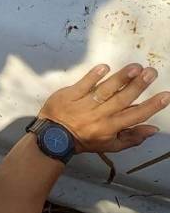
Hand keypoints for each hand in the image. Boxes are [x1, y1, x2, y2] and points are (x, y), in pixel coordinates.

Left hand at [39, 63, 169, 152]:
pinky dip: (94, 76)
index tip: (165, 95)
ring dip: (121, 78)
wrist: (53, 136)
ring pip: (106, 90)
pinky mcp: (70, 94)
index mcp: (111, 127)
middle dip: (139, 85)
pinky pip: (83, 84)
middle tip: (151, 72)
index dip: (151, 106)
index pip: (135, 115)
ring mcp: (84, 103)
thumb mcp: (110, 145)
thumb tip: (153, 129)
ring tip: (135, 67)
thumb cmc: (85, 140)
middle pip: (123, 99)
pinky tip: (105, 67)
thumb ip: (132, 137)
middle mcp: (100, 115)